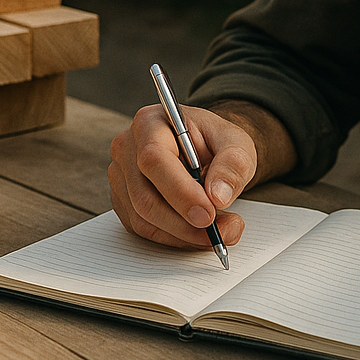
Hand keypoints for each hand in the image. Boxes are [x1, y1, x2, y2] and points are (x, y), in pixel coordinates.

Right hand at [109, 103, 257, 249]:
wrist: (208, 150)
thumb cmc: (216, 142)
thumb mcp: (236, 143)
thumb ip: (232, 164)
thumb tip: (218, 195)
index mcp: (151, 122)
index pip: (154, 160)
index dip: (180, 191)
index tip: (208, 213)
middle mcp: (128, 148)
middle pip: (145, 196)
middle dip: (185, 221)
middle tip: (221, 231)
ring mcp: (122, 178)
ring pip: (144, 219)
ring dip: (184, 234)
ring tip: (221, 231)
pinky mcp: (125, 203)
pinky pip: (145, 230)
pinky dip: (175, 237)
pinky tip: (200, 233)